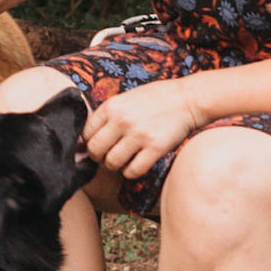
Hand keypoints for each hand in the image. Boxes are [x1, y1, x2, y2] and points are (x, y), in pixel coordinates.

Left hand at [84, 84, 205, 183]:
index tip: (98, 146)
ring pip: (112, 163)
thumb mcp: (125, 99)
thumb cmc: (155, 99)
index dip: (88, 143)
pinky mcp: (155, 147)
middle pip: (94, 150)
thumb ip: (107, 116)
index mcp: (111, 106)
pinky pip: (133, 171)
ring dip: (115, 166)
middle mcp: (122, 120)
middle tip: (108, 156)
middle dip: (99, 157)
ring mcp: (139, 134)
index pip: (85, 133)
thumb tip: (84, 142)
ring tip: (124, 160)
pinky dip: (132, 172)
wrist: (187, 99)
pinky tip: (137, 164)